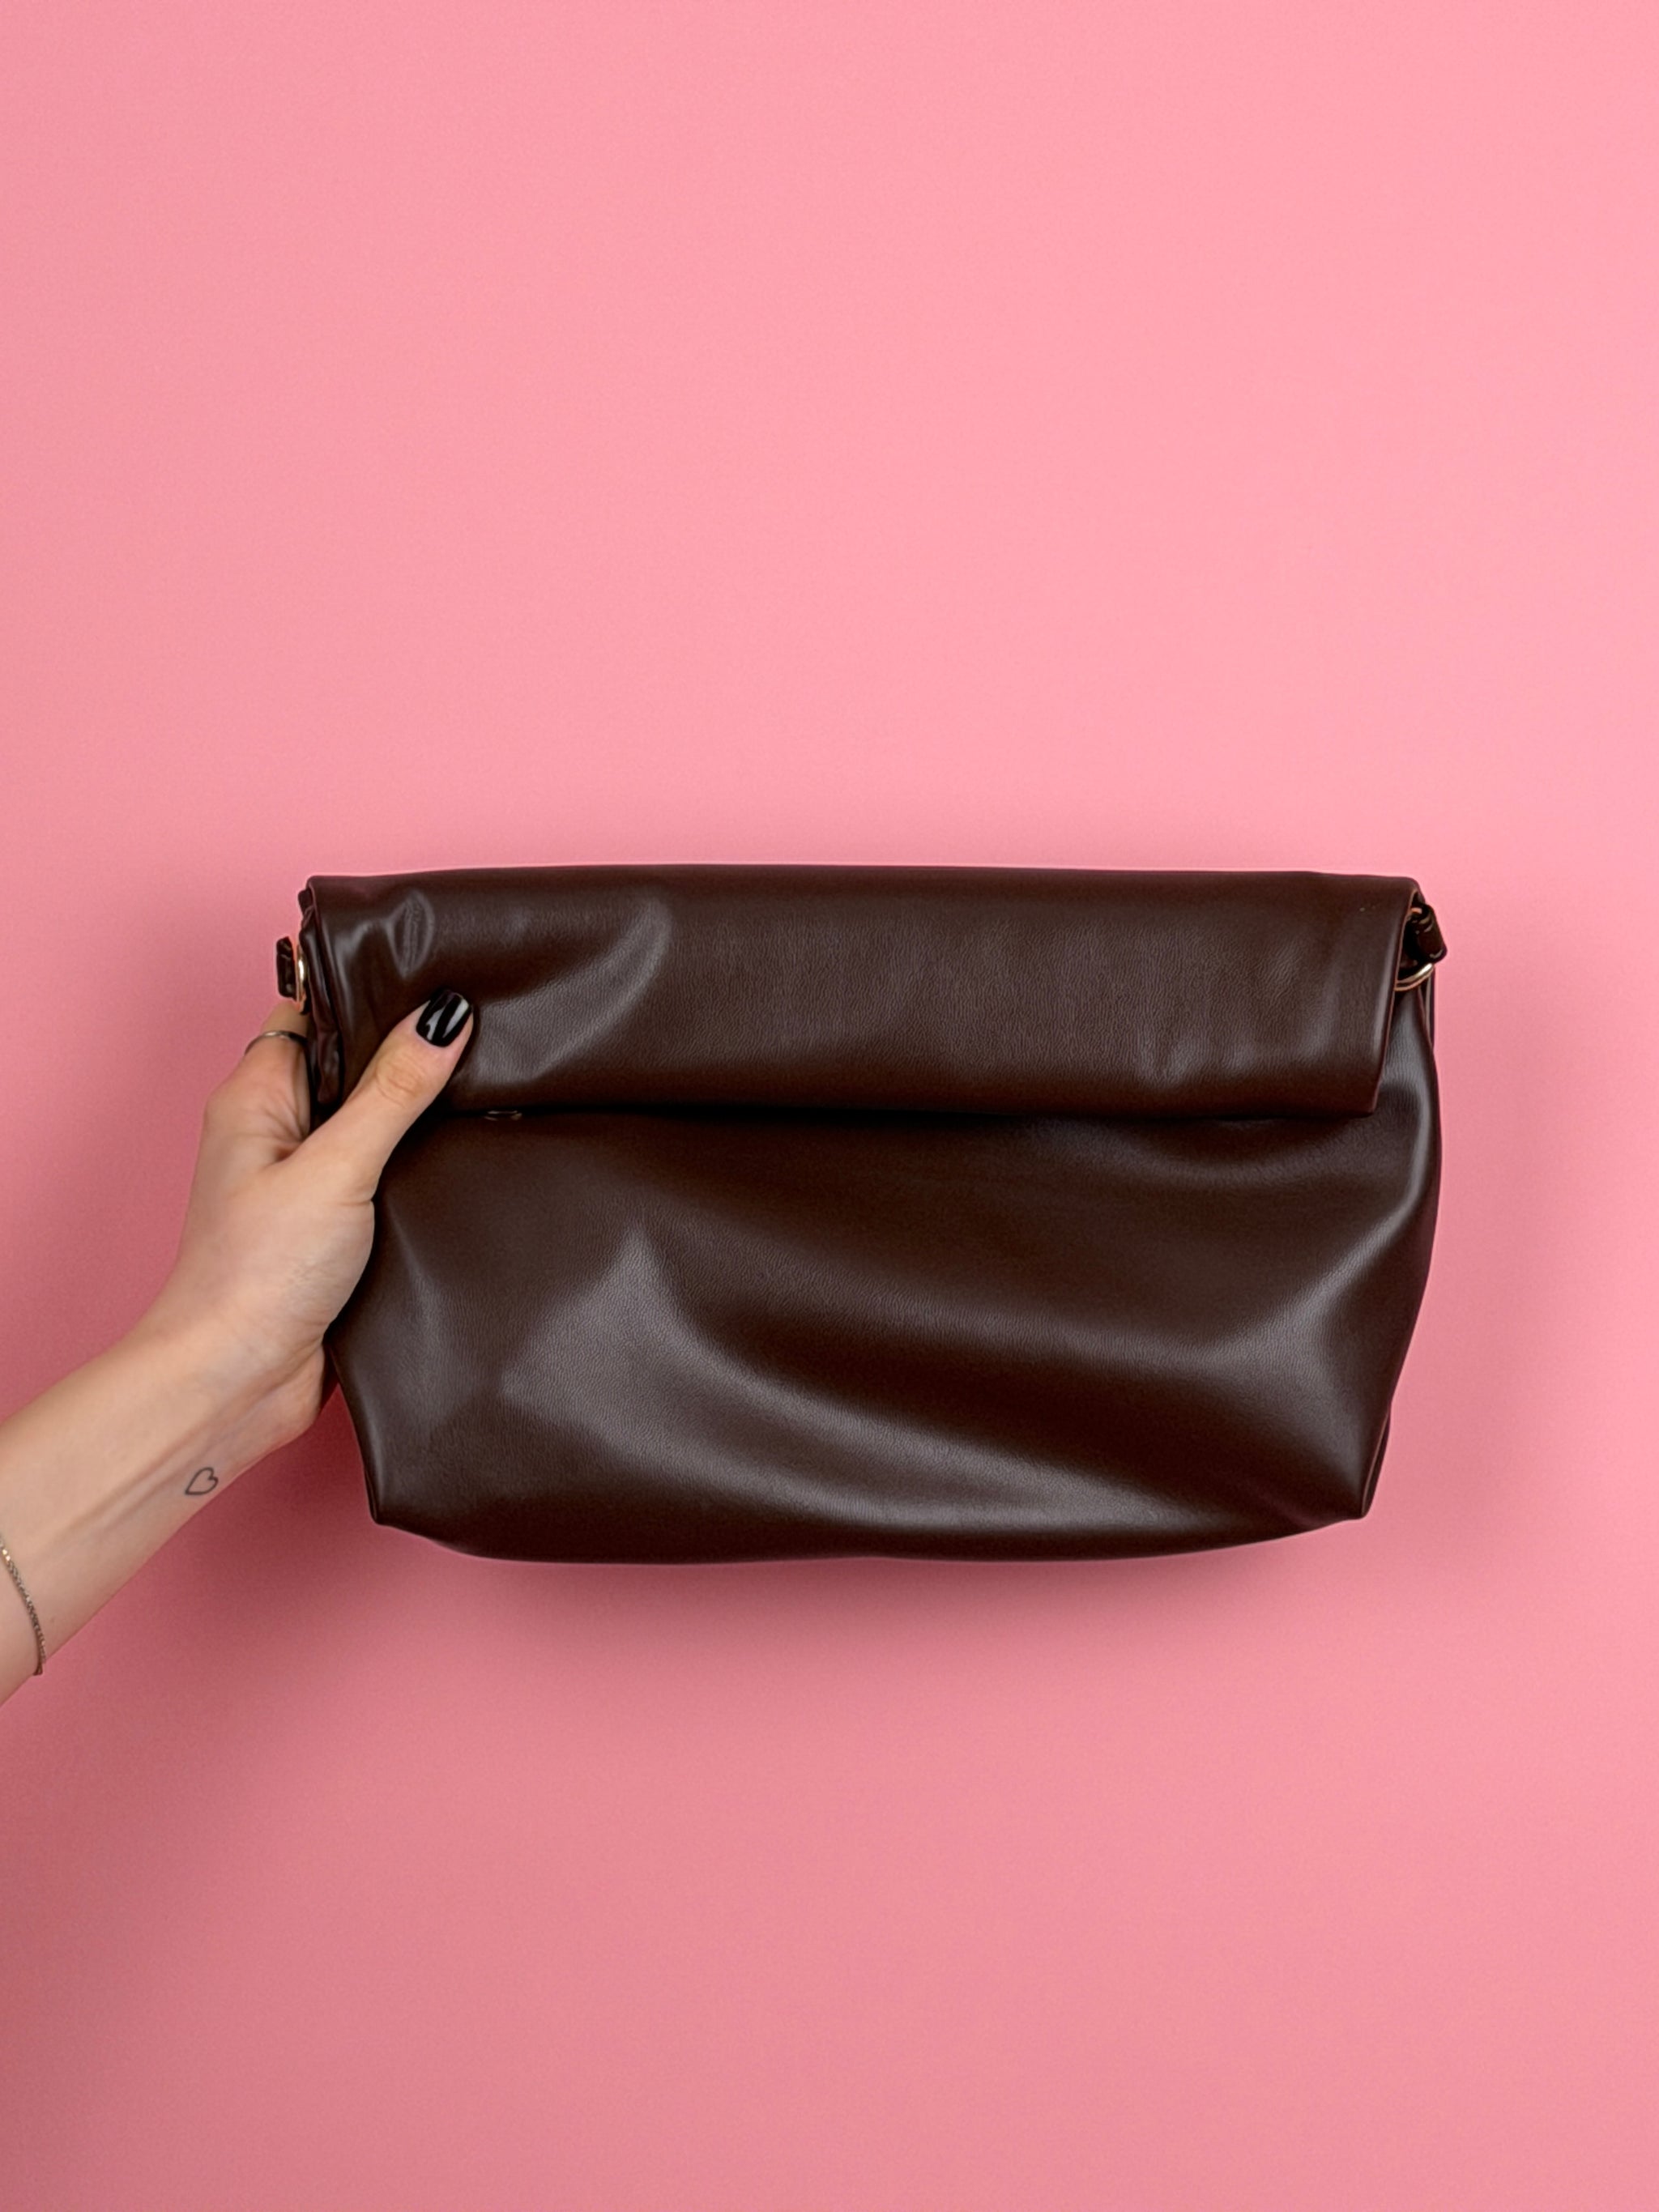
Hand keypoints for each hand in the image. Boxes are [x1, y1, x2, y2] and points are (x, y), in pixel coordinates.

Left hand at [140, 984, 474, 1455]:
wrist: (238, 1381)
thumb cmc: (257, 1274)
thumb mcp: (338, 1167)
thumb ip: (394, 1091)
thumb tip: (443, 1017)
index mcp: (257, 1096)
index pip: (317, 1010)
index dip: (374, 987)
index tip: (442, 971)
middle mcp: (277, 1132)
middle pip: (352, 1064)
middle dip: (410, 1050)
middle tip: (484, 1024)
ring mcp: (306, 1182)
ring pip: (375, 1123)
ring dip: (421, 1116)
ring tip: (489, 1086)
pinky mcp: (335, 1229)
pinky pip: (386, 1177)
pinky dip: (421, 1169)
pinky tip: (466, 1162)